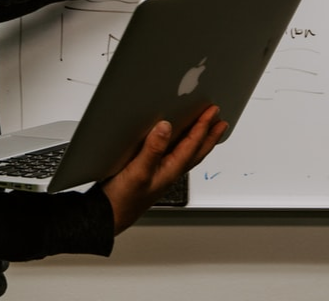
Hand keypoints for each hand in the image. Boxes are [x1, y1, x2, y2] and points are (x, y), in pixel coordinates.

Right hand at [101, 106, 228, 234]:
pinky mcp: (151, 172)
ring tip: (208, 130)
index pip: (192, 145)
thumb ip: (153, 149)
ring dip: (200, 141)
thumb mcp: (138, 171)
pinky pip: (175, 156)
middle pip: (197, 151)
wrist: (108, 216)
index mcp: (170, 170)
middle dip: (210, 135)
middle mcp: (169, 171)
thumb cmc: (123, 200)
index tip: (212, 112)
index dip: (203, 126)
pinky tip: (176, 142)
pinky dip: (183, 146)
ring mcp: (162, 173)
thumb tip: (166, 127)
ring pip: (188, 154)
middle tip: (220, 120)